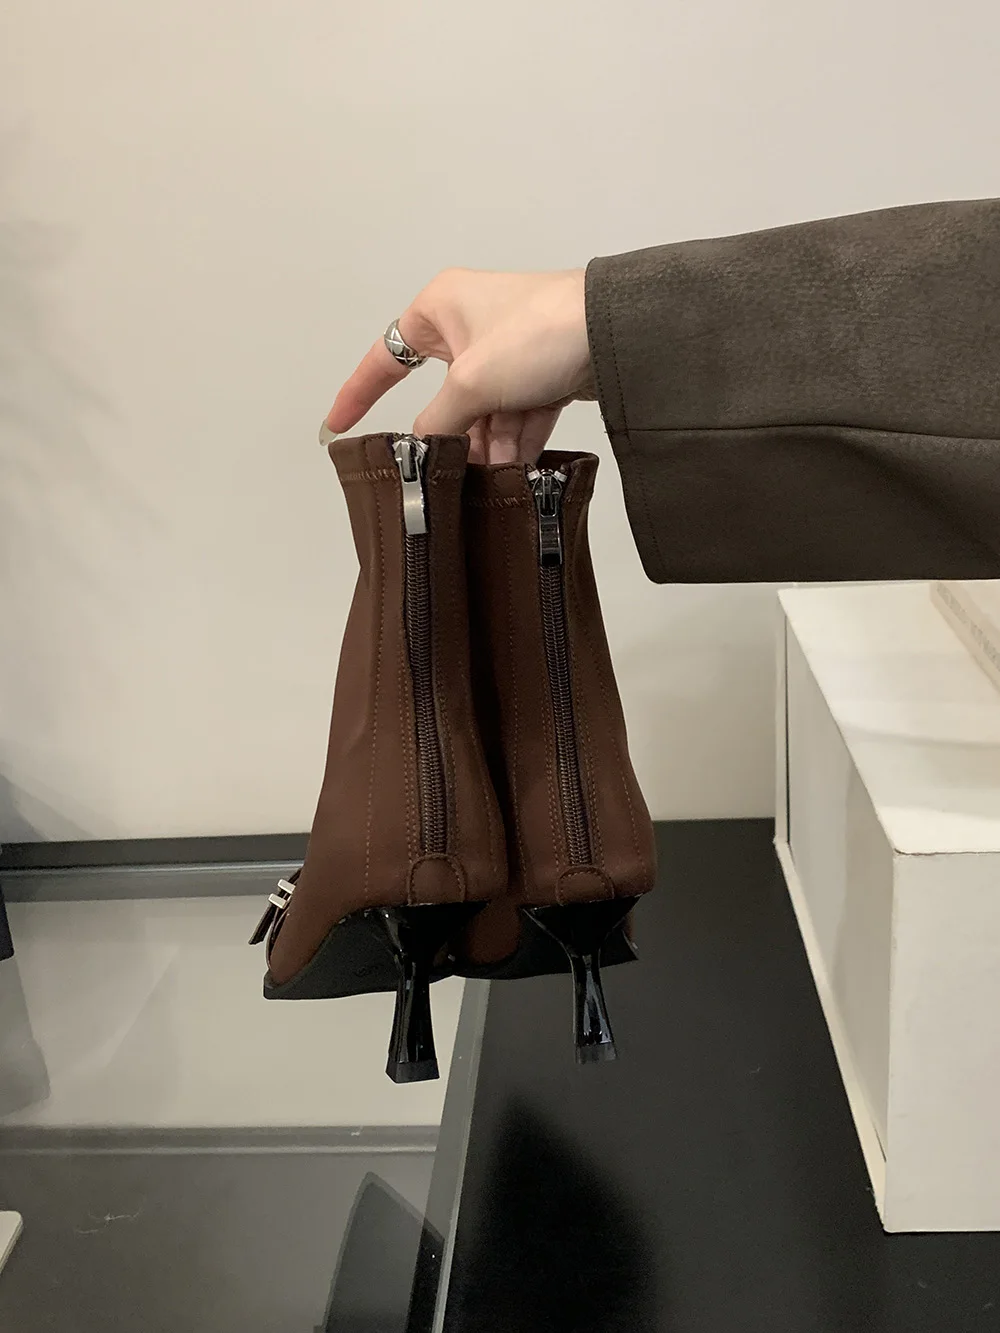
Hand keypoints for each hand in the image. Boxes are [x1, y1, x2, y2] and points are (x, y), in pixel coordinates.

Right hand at [325, 268, 594, 463]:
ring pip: (485, 411)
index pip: (386, 357)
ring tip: (493, 481)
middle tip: (448, 473)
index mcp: (441, 307)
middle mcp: (472, 324)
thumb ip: (438, 421)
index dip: (359, 394)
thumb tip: (425, 448)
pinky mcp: (544, 371)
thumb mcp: (471, 383)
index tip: (337, 426)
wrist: (615, 333)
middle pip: (446, 397)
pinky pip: (518, 416)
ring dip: (489, 447)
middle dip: (453, 437)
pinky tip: (516, 474)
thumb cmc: (536, 333)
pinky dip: (516, 443)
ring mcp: (510, 350)